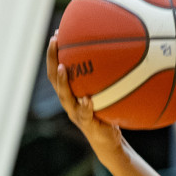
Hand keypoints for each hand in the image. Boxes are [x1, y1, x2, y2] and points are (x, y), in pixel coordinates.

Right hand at [46, 36, 126, 158]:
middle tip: (55, 41)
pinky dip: (85, 106)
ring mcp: (76, 113)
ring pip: (64, 96)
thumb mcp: (107, 94)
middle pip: (54, 78)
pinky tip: (88, 100)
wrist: (108, 141)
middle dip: (52, 59)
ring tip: (63, 68)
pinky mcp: (87, 124)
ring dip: (63, 82)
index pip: (57, 69)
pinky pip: (84, 114)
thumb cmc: (107, 114)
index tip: (57, 34)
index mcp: (70, 92)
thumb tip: (122, 54)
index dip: (54, 53)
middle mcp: (69, 101)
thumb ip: (107, 80)